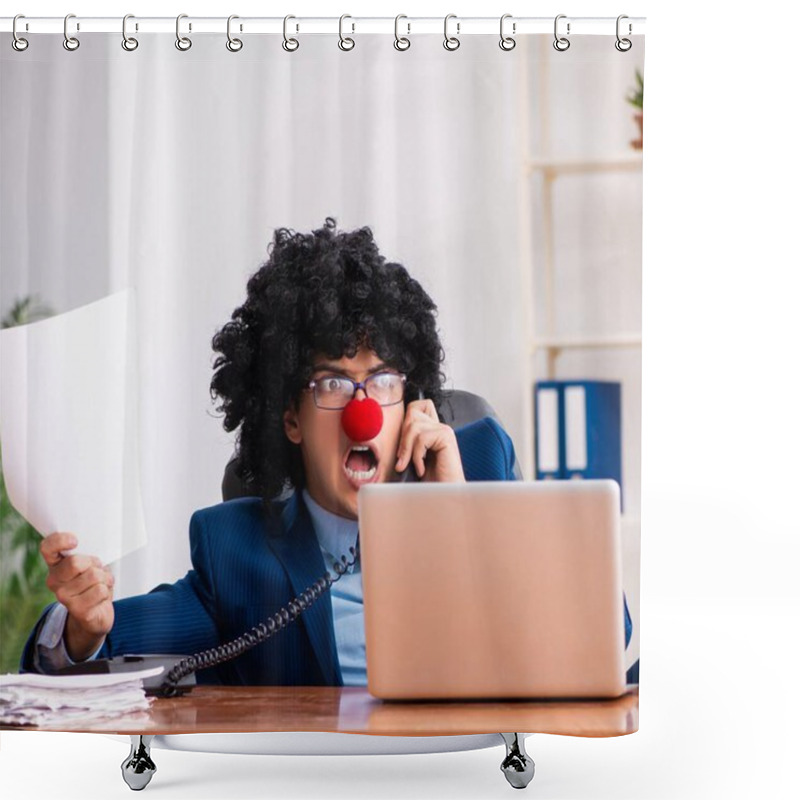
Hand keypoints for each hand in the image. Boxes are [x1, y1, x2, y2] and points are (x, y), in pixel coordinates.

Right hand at [40, 532, 114, 661]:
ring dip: (104, 579)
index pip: (47, 547)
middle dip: (93, 563)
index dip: (59, 540)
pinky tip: (101, 597)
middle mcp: (54, 581)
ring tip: (100, 585)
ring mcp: (64, 597)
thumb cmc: (93, 583)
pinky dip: (107, 591)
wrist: (95, 614)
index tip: (75, 541)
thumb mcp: (89, 565)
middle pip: (75, 562)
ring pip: (93, 576)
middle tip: (96, 570)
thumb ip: (86, 555)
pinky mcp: (78, 610)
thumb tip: (92, 554)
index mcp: (55, 565)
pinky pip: (100, 591)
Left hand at [394, 399, 465, 482]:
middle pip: (411, 415)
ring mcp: (444, 431)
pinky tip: (421, 469)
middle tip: (402, 461)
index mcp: (431, 430)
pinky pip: (421, 438)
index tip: (402, 447)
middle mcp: (439, 427)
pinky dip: (416, 456)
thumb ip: (405, 443)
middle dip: (402, 439)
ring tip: (410, 466)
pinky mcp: (446, 438)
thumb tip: (387, 429)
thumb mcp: (411, 459)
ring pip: (414, 426)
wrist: (444, 496)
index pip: (416, 406)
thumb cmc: (429, 482)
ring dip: (407, 450)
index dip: (405, 419)